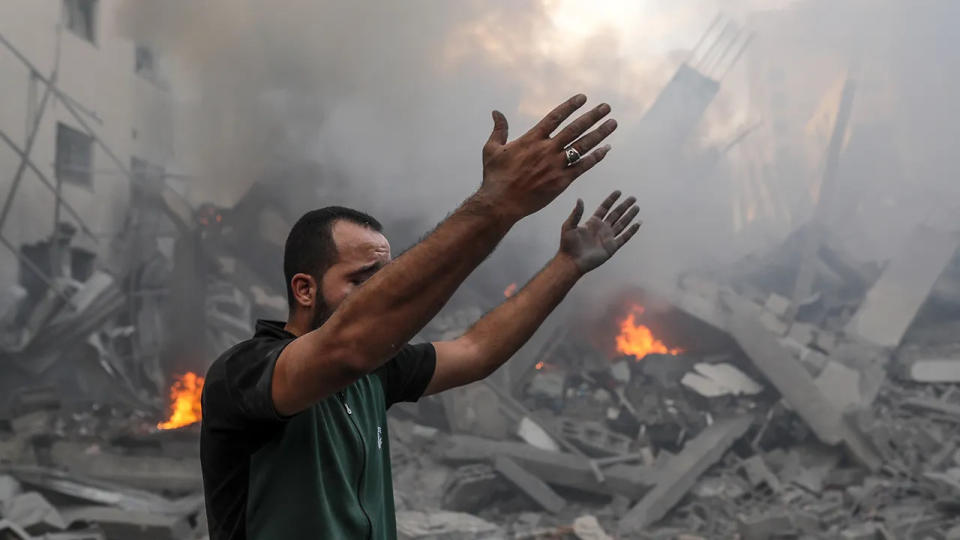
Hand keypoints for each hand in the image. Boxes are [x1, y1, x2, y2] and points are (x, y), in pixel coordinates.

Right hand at [475, 94, 616, 221]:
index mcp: (532, 139)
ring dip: (599, 134)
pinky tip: (606, 150)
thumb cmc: (495, 177)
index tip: (583, 98)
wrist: (501, 203)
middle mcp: (547, 149)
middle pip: (575, 129)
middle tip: (606, 108)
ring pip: (583, 146)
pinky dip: (596, 157)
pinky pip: (583, 166)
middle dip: (592, 117)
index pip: (555, 117)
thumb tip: (496, 112)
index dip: (570, 106)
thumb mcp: (492, 149)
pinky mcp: (561, 181)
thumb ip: (499, 129)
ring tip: (612, 124)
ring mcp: (556, 165)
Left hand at [559, 191, 640, 273]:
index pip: (604, 208)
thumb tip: (580, 199)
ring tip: (637, 207)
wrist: (572, 261)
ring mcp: (608, 237)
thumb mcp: (569, 226)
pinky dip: (631, 231)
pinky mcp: (612, 247)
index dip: (611, 200)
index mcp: (592, 222)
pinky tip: (638, 223)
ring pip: (622, 223)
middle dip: (624, 206)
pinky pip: (624, 237)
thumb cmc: (568, 245)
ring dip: (629, 215)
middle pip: (616, 214)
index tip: (618, 192)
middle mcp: (602, 228)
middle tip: (633, 198)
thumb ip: (576, 213)